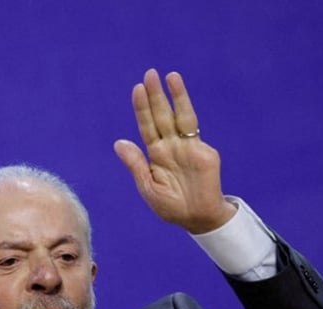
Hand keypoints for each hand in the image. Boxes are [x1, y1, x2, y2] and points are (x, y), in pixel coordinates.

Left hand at [114, 69, 236, 234]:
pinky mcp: (204, 152)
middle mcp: (171, 146)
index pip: (147, 126)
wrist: (197, 219)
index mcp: (156, 155)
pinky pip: (193, 131)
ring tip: (171, 76)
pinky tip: (179, 102)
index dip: (142, 108)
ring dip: (175, 96)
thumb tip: (119, 142)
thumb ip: (136, 165)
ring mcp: (188, 147)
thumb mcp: (148, 188)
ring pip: (179, 117)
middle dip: (156, 95)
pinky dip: (188, 114)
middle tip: (150, 74)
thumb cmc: (172, 207)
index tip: (137, 89)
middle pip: (162, 115)